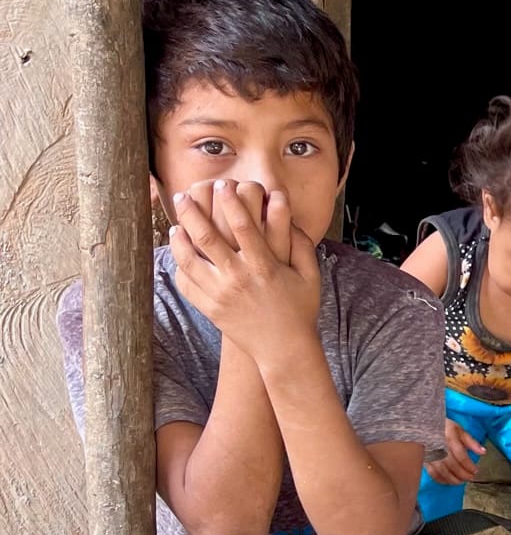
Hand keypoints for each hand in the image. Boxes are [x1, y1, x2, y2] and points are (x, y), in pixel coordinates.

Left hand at [169, 180, 321, 364]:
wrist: (284, 350)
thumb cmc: (300, 310)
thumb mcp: (310, 276)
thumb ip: (301, 244)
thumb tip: (290, 218)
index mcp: (264, 266)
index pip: (242, 225)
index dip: (230, 201)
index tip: (222, 184)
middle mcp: (239, 278)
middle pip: (207, 237)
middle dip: (192, 211)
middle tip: (184, 195)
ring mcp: (221, 295)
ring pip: (189, 260)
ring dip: (179, 238)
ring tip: (176, 224)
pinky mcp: (211, 309)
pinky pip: (187, 284)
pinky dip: (179, 267)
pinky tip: (179, 254)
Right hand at [425, 419, 486, 487]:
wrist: (423, 426)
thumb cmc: (444, 428)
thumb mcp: (459, 430)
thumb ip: (472, 442)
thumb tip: (483, 452)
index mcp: (449, 438)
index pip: (460, 455)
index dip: (469, 465)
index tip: (475, 470)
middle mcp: (439, 447)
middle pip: (452, 465)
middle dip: (462, 474)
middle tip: (470, 478)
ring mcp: (431, 455)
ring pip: (442, 471)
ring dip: (453, 479)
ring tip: (461, 481)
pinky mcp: (425, 460)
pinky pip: (433, 474)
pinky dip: (442, 480)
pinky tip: (449, 481)